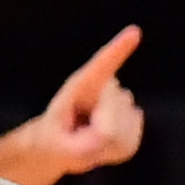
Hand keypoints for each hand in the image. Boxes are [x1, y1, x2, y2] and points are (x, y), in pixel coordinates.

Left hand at [0, 25, 145, 183]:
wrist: (58, 145)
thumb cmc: (51, 142)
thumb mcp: (55, 148)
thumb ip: (79, 145)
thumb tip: (106, 136)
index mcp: (80, 86)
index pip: (102, 65)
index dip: (118, 50)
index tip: (134, 32)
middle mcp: (105, 87)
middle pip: (114, 116)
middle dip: (99, 134)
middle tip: (79, 138)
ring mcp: (122, 101)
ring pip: (124, 132)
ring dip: (106, 146)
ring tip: (87, 141)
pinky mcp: (133, 118)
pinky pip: (130, 144)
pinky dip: (115, 152)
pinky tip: (102, 147)